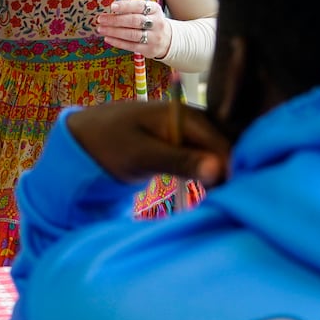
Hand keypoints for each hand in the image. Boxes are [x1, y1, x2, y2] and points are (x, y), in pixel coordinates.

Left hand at [65, 99, 230, 186]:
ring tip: (223, 201)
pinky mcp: (184, 145)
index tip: (235, 197)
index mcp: (187, 116)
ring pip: (218, 154)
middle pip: (226, 147)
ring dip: (222, 175)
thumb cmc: (109, 143)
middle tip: (230, 203)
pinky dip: (210, 174)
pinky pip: (206, 159)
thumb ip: (180, 161)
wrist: (85, 137)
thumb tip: (219, 170)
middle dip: (232, 172)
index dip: (233, 170)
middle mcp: (195, 121)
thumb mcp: (142, 155)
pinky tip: (211, 193)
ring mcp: (191, 132)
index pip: (223, 144)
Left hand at [95, 0, 171, 58]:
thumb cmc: (151, 23)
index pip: (139, 6)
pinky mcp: (149, 50)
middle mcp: (156, 23)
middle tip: (101, 19)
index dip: (125, 6)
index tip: (112, 6)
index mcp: (155, 10)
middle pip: (134, 21)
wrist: (168, 40)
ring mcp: (154, 37)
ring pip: (131, 34)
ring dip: (113, 31)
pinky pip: (130, 46)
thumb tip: (112, 8)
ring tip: (101, 29)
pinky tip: (108, 38)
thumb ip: (133, 9)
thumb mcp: (149, 12)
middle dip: (115, 20)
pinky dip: (117, 42)